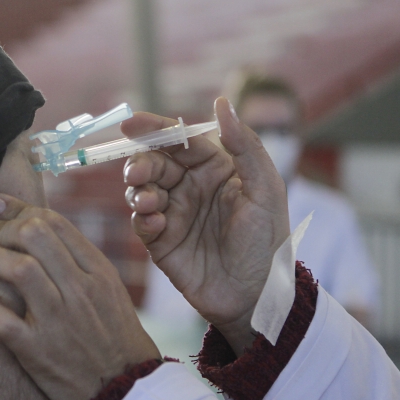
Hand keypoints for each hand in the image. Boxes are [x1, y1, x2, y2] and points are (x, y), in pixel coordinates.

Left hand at [0, 194, 160, 399]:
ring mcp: (60, 320)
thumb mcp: (108, 290)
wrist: (126, 391)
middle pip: (34, 236)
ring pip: (19, 270)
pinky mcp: (39, 352)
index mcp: (98, 271)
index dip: (17, 208)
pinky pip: (3, 321)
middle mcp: (80, 290)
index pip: (54, 223)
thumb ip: (78, 261)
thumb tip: (39, 231)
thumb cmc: (113, 336)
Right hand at [122, 97, 289, 355]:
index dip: (154, 128)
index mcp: (214, 167)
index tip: (131, 123)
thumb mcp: (265, 189)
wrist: (258, 296)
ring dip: (138, 190)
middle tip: (140, 173)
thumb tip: (222, 103)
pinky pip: (141, 221)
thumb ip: (245, 145)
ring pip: (141, 189)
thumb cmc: (268, 241)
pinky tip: (156, 224)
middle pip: (154, 162)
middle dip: (141, 163)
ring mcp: (173, 212)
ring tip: (149, 203)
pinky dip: (143, 218)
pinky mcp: (161, 241)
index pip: (180, 140)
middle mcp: (190, 186)